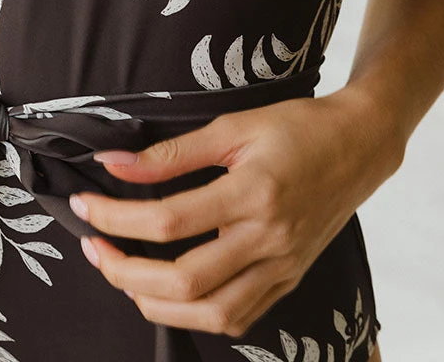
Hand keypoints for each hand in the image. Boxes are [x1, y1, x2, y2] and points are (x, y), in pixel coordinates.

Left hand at [67, 85, 403, 337]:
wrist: (359, 146)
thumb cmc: (295, 127)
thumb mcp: (231, 127)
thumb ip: (170, 152)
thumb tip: (113, 163)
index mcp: (253, 195)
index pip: (167, 221)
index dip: (115, 217)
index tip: (83, 206)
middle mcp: (268, 241)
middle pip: (184, 280)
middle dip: (124, 271)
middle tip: (92, 246)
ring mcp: (282, 268)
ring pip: (211, 313)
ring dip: (154, 302)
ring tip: (120, 274)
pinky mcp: (289, 280)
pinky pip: (238, 316)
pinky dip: (195, 314)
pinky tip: (167, 294)